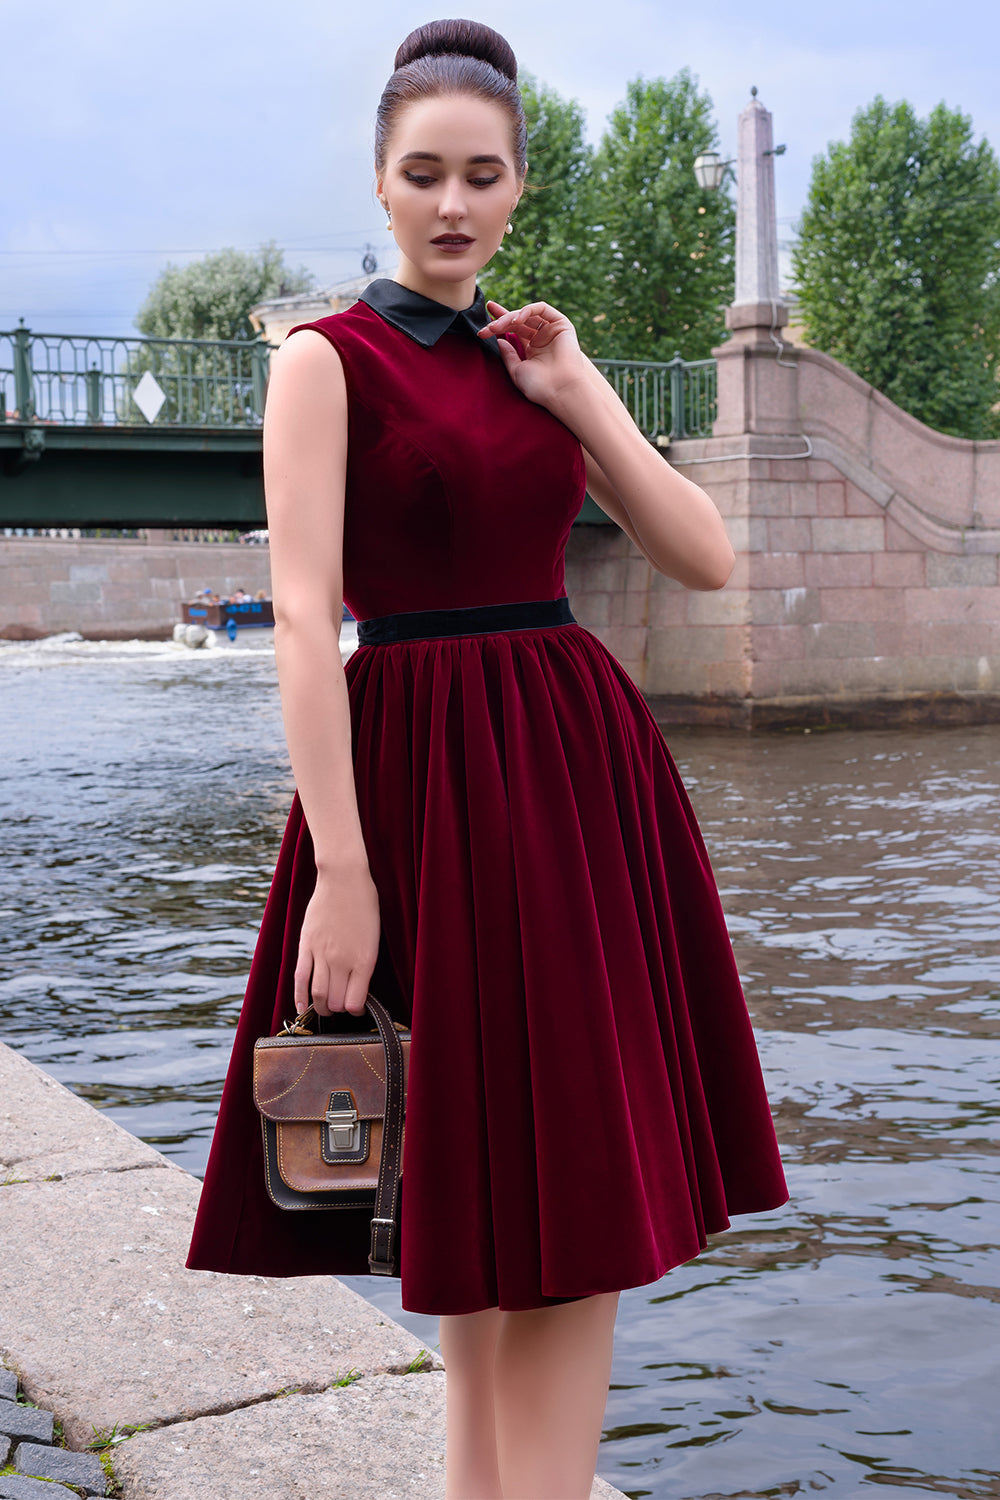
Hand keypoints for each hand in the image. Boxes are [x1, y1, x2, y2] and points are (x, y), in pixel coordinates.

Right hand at [293, 864, 380, 1016]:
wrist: (345, 878)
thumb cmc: (365, 904)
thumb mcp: (375, 937)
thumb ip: (365, 962)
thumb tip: (358, 985)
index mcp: (365, 960)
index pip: (355, 1002)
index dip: (356, 1009)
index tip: (356, 1006)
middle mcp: (343, 961)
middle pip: (336, 1001)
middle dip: (338, 1010)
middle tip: (340, 1006)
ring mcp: (322, 953)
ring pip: (318, 994)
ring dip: (321, 1007)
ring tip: (324, 1009)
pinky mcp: (306, 945)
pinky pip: (300, 976)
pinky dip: (299, 995)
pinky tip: (301, 1006)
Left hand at [479, 299, 589, 408]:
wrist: (561, 390)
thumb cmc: (539, 387)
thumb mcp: (517, 371)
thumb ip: (508, 355)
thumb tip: (499, 340)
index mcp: (532, 350)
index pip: (514, 331)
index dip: (500, 322)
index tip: (485, 320)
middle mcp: (541, 339)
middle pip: (518, 321)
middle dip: (500, 321)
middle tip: (487, 328)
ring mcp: (551, 330)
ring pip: (527, 315)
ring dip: (510, 317)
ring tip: (497, 326)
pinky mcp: (561, 324)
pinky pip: (542, 309)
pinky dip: (528, 310)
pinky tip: (517, 319)